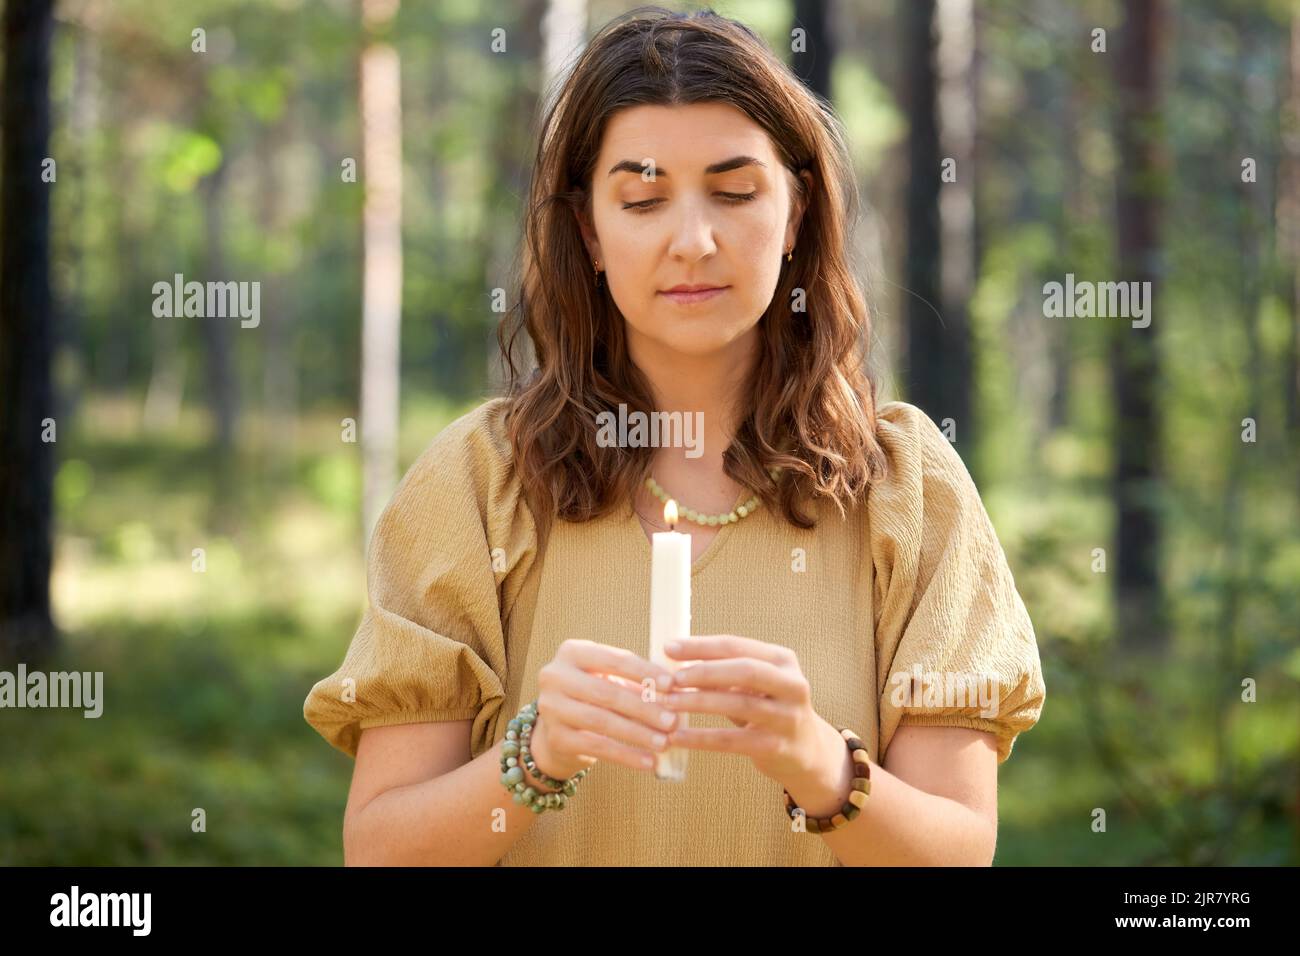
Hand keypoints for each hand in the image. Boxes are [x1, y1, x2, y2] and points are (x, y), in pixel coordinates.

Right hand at [529, 639, 679, 778]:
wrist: (559, 730)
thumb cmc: (595, 697)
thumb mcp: (611, 680)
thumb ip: (638, 681)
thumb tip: (677, 690)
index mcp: (572, 652)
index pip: (614, 660)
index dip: (644, 672)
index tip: (672, 684)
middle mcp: (555, 676)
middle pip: (607, 692)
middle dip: (644, 708)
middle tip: (673, 721)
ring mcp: (551, 708)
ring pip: (602, 721)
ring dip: (638, 733)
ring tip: (664, 742)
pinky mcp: (555, 738)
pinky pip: (597, 747)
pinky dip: (626, 755)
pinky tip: (649, 762)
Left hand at [663, 634, 845, 792]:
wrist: (806, 752)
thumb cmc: (768, 709)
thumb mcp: (755, 685)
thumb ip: (724, 672)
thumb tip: (675, 660)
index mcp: (782, 660)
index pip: (737, 646)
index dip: (701, 646)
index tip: (669, 648)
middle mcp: (792, 685)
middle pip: (745, 670)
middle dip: (704, 672)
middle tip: (672, 678)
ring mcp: (787, 716)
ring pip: (740, 704)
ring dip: (699, 702)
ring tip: (669, 703)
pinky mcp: (777, 746)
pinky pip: (732, 740)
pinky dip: (702, 738)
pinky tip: (678, 736)